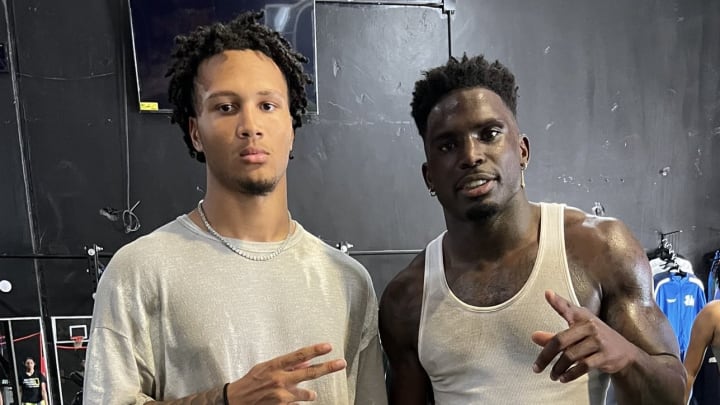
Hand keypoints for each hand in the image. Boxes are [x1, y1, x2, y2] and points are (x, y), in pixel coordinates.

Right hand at [227, 343, 345, 403]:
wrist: (236, 401)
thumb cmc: (251, 382)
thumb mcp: (266, 368)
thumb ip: (286, 365)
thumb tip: (305, 362)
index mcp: (275, 366)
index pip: (299, 355)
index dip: (315, 350)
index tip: (328, 346)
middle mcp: (280, 380)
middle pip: (310, 373)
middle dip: (328, 367)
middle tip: (341, 363)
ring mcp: (282, 396)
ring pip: (307, 394)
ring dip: (309, 394)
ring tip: (307, 393)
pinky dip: (296, 403)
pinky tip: (288, 401)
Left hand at [531, 290, 635, 382]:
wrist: (626, 353)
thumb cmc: (596, 340)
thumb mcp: (577, 334)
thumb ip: (555, 335)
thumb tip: (534, 336)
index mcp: (582, 317)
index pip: (567, 308)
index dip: (557, 301)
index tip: (547, 294)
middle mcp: (590, 326)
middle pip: (560, 340)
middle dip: (546, 356)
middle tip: (536, 367)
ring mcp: (598, 341)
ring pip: (570, 355)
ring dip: (558, 368)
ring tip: (552, 375)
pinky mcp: (604, 356)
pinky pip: (583, 366)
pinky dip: (570, 374)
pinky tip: (563, 378)